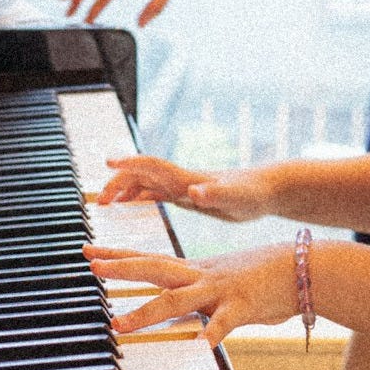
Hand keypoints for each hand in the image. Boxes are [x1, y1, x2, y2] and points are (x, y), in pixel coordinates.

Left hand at [85, 243, 296, 346]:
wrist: (300, 267)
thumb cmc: (262, 277)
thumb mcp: (223, 281)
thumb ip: (199, 293)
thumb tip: (180, 306)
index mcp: (195, 269)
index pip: (149, 258)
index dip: (118, 255)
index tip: (88, 250)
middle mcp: (202, 276)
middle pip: (155, 269)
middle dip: (121, 268)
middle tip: (92, 264)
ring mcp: (220, 290)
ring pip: (176, 300)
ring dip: (145, 312)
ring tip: (118, 325)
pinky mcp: (242, 307)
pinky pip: (223, 324)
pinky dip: (211, 334)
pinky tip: (200, 346)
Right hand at [97, 155, 272, 222]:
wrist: (269, 190)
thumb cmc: (254, 193)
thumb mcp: (236, 197)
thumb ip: (214, 193)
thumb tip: (193, 192)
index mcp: (188, 179)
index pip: (152, 166)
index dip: (130, 164)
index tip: (108, 164)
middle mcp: (182, 180)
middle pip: (142, 175)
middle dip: (118, 183)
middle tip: (100, 202)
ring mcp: (184, 186)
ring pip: (146, 183)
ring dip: (125, 189)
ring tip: (107, 204)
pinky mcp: (190, 195)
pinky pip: (157, 193)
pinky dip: (140, 196)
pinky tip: (132, 204)